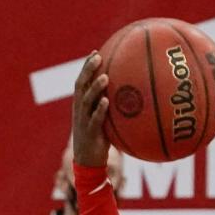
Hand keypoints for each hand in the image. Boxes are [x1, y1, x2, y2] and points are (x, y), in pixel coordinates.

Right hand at [71, 51, 110, 167]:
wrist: (88, 162)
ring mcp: (83, 120)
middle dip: (88, 70)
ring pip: (87, 100)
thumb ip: (113, 109)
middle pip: (81, 85)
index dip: (87, 67)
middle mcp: (80, 109)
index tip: (95, 52)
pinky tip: (107, 102)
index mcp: (82, 105)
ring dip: (96, 88)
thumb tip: (134, 99)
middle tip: (97, 57)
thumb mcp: (105, 122)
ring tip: (105, 77)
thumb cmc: (100, 140)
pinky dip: (100, 110)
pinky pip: (94, 119)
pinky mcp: (89, 132)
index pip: (82, 81)